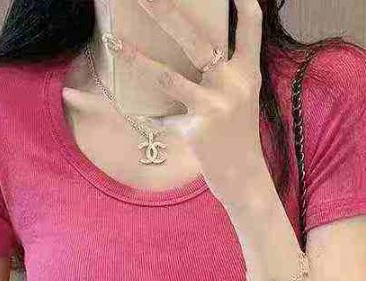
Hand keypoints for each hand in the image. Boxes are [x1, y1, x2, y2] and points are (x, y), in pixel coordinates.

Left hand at [94, 0, 267, 208]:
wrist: (246, 179)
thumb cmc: (239, 137)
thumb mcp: (242, 100)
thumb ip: (226, 74)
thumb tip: (198, 51)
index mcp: (247, 73)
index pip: (251, 28)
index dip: (242, 4)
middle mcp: (233, 85)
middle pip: (196, 39)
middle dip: (166, 12)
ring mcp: (215, 107)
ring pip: (167, 76)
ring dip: (136, 60)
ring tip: (114, 44)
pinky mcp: (197, 130)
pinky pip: (164, 118)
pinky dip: (151, 117)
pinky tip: (137, 113)